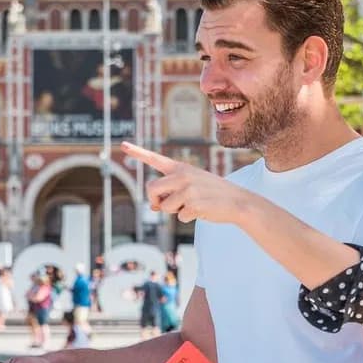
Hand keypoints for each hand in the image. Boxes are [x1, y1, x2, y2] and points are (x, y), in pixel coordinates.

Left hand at [122, 142, 252, 224]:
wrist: (239, 201)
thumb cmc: (212, 194)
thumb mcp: (192, 187)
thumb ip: (171, 193)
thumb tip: (152, 207)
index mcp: (181, 168)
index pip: (155, 159)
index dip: (138, 152)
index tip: (123, 145)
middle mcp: (183, 175)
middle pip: (151, 189)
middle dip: (154, 201)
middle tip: (164, 206)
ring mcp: (188, 189)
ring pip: (163, 207)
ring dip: (174, 212)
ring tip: (193, 205)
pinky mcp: (194, 203)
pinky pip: (180, 217)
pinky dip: (189, 218)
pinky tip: (202, 211)